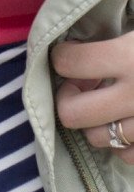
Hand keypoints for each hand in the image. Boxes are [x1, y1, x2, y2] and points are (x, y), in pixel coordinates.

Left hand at [51, 31, 133, 164]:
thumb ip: (113, 35)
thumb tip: (75, 37)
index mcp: (130, 57)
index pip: (69, 63)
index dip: (63, 56)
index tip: (70, 52)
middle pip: (73, 113)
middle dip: (69, 97)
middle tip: (81, 83)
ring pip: (98, 138)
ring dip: (95, 121)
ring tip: (106, 102)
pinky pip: (127, 156)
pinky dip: (121, 143)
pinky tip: (126, 121)